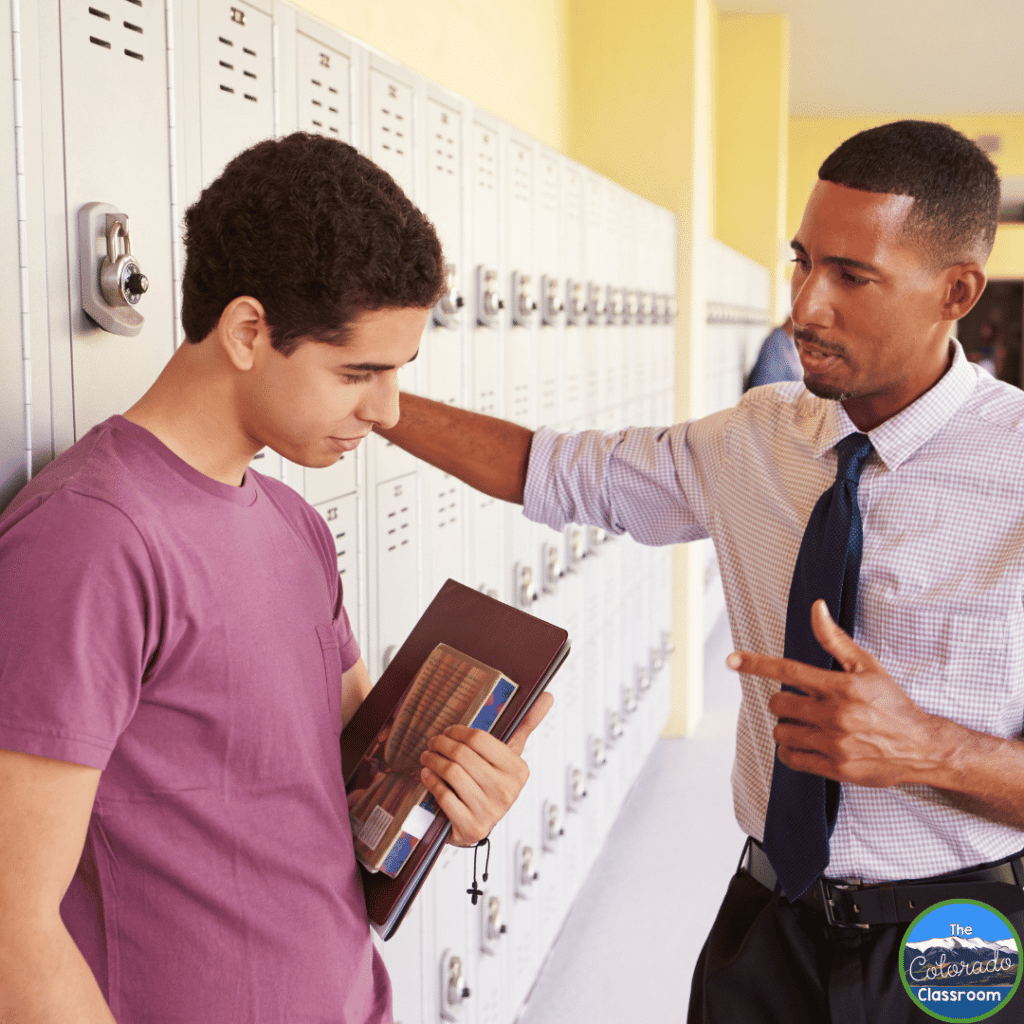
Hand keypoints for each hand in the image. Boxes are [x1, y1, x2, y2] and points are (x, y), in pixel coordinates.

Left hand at [420, 692, 553, 846]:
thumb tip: (548, 695)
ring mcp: (488, 810)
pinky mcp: (470, 826)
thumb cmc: (493, 783)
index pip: (480, 739)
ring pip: (451, 773)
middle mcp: (506, 791)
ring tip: (428, 756)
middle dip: (441, 744)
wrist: (480, 824)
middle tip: (433, 741)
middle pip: (463, 755)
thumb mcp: (510, 756)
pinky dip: (431, 782)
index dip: (458, 731)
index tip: (448, 730)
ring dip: (433, 761)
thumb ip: (526, 725)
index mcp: (518, 770)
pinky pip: (443, 795)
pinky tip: (427, 775)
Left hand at [726, 600, 950, 787]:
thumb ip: (835, 639)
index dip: (756, 664)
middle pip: (779, 704)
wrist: (921, 747)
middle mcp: (835, 715)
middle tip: (802, 703)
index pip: (788, 670)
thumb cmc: (891, 703)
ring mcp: (835, 744)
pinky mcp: (836, 768)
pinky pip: (792, 759)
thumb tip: (816, 607)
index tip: (732, 660)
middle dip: (784, 702)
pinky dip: (791, 751)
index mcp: (840, 687)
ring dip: (787, 727)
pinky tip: (805, 744)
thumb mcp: (867, 666)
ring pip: (782, 732)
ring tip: (808, 725)